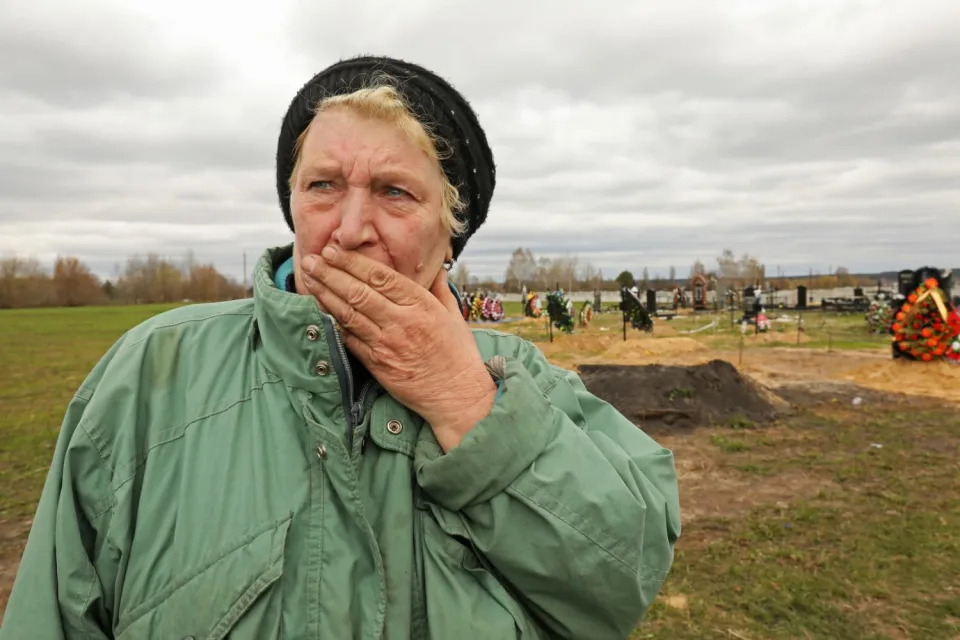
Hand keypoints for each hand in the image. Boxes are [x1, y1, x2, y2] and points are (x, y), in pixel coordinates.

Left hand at [300, 246, 496, 450]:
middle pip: (358, 292)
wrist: (456, 395)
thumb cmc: (458, 354)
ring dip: (325, 294)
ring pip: (348, 314)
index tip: (334, 249)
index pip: (380, 277)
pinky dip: (332, 323)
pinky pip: (349, 340)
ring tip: (308, 278)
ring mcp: (386, 344)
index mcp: (420, 304)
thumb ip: (439, 288)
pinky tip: (318, 309)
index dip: (353, 262)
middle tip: (311, 259)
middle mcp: (401, 322)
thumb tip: (436, 267)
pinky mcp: (377, 364)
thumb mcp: (453, 314)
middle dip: (331, 273)